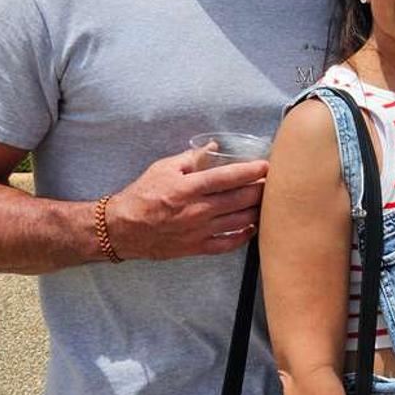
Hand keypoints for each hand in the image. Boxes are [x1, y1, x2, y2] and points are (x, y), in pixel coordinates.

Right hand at [104, 150, 268, 260]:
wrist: (121, 229)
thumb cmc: (142, 195)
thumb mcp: (163, 168)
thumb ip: (192, 157)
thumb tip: (214, 147)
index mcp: (188, 188)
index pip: (228, 177)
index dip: (251, 171)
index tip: (267, 166)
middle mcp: (196, 211)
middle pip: (240, 199)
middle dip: (261, 189)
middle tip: (273, 182)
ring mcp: (198, 231)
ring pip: (240, 221)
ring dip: (258, 210)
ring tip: (267, 201)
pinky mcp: (196, 248)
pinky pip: (228, 243)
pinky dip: (245, 235)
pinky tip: (253, 225)